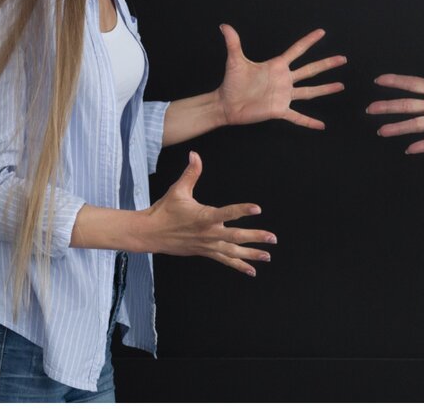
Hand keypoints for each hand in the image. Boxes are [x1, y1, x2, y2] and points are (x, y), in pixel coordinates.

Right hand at [142, 151, 275, 275]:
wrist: (151, 234)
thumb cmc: (164, 210)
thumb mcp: (178, 190)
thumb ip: (190, 173)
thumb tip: (194, 154)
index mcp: (203, 217)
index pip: (226, 213)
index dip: (242, 210)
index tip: (258, 208)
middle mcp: (208, 233)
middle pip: (235, 236)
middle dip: (255, 237)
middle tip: (273, 238)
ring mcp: (207, 245)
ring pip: (233, 252)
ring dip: (251, 254)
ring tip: (268, 256)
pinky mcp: (205, 252)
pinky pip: (224, 260)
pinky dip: (238, 265)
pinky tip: (251, 270)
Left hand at [216, 24, 345, 129]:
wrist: (226, 104)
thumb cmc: (231, 82)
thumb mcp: (235, 61)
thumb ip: (233, 42)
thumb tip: (224, 26)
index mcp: (277, 66)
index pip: (296, 50)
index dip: (309, 41)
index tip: (322, 32)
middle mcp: (284, 80)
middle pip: (310, 70)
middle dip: (326, 64)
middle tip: (343, 58)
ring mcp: (284, 95)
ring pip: (310, 91)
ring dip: (325, 89)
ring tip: (341, 86)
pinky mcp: (279, 110)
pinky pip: (297, 117)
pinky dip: (309, 122)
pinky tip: (321, 126)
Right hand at [367, 23, 423, 152]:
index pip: (413, 84)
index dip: (396, 81)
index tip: (378, 80)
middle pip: (407, 105)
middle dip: (388, 107)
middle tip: (369, 109)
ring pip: (416, 124)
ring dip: (398, 127)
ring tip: (381, 131)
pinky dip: (423, 145)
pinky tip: (409, 150)